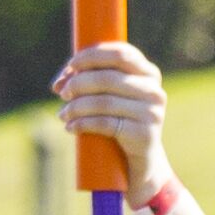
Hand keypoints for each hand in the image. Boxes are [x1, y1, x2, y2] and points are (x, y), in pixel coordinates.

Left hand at [58, 39, 174, 199]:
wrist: (139, 161)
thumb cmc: (119, 121)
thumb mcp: (108, 96)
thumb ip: (88, 81)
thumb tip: (60, 83)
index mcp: (148, 73)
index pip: (121, 53)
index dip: (92, 56)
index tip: (71, 65)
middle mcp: (154, 91)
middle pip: (108, 78)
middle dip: (78, 83)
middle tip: (62, 93)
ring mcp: (152, 114)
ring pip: (104, 102)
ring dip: (76, 107)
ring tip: (63, 114)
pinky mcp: (145, 135)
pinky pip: (106, 124)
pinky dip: (83, 124)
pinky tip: (70, 127)